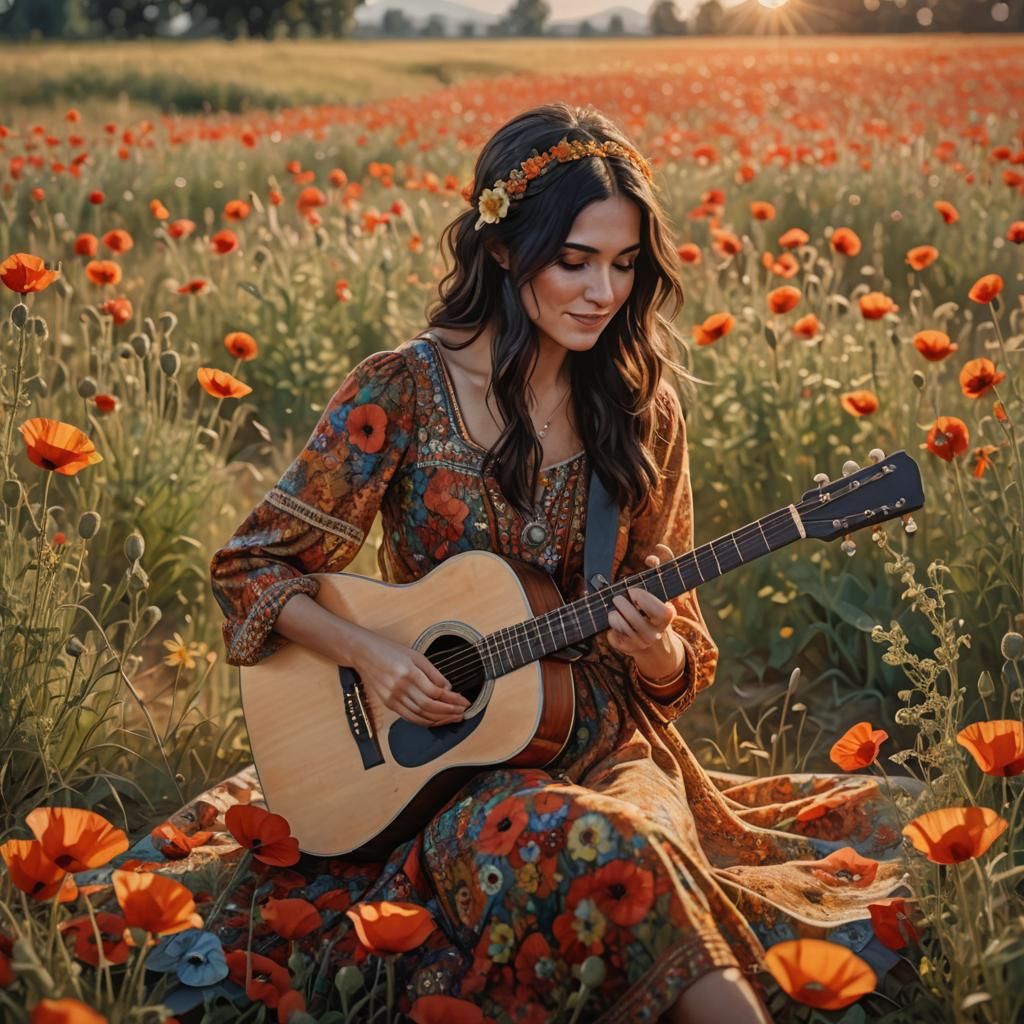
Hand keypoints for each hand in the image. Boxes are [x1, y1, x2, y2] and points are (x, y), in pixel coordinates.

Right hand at [349, 629, 470, 727]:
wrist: (364, 653)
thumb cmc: (391, 651)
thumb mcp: (416, 656)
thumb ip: (433, 673)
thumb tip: (448, 688)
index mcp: (409, 672)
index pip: (435, 692)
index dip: (452, 699)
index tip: (464, 701)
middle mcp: (400, 687)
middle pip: (429, 706)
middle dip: (448, 712)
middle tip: (462, 712)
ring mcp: (392, 697)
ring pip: (420, 715)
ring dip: (439, 719)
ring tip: (453, 717)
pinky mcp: (388, 703)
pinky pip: (409, 717)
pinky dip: (424, 721)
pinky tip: (435, 720)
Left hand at [605, 543, 677, 657]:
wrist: (654, 643)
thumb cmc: (656, 608)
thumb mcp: (663, 589)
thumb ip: (662, 566)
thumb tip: (656, 550)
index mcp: (666, 616)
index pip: (658, 610)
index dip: (643, 599)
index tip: (634, 591)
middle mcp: (655, 633)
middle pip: (635, 619)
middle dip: (623, 605)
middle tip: (618, 597)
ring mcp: (640, 643)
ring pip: (622, 628)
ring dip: (614, 615)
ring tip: (614, 609)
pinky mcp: (626, 648)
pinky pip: (613, 637)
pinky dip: (610, 628)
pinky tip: (614, 621)